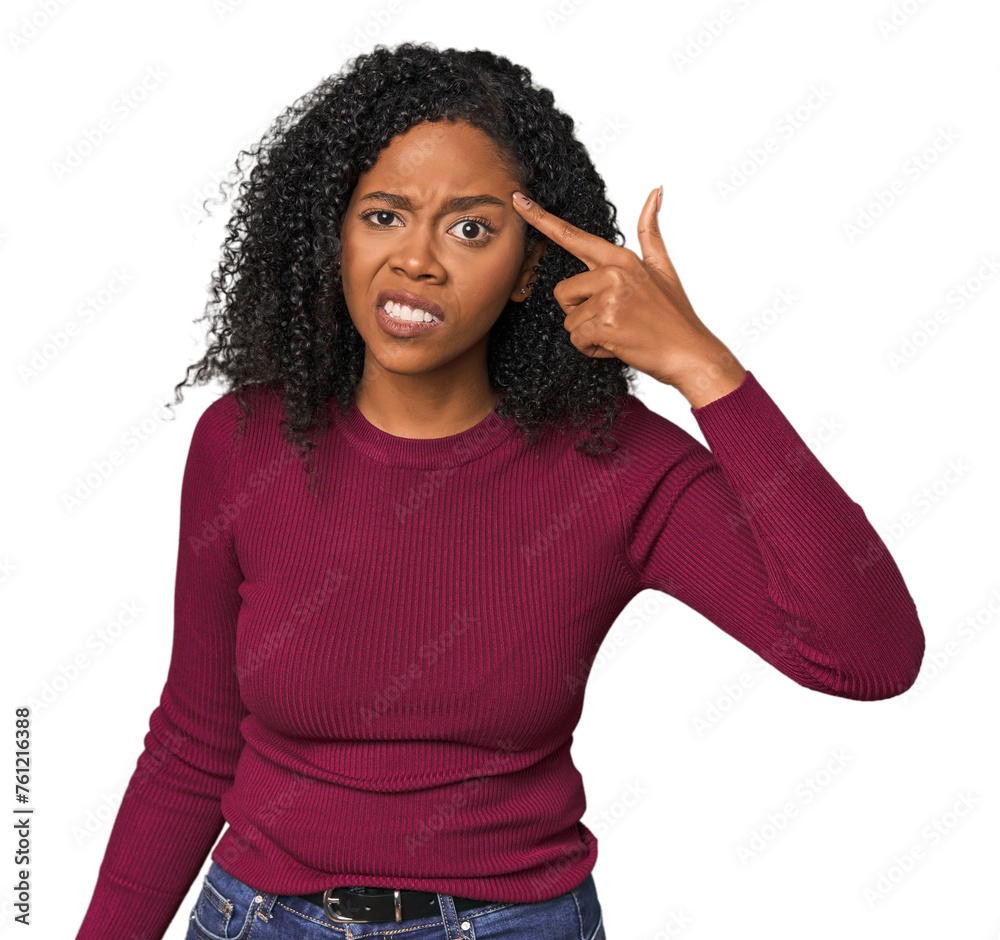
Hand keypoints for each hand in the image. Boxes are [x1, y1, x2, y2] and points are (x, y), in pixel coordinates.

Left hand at [512, 187, 745, 403]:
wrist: (691, 354)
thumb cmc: (675, 316)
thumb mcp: (663, 268)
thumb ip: (651, 232)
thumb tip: (655, 190)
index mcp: (622, 258)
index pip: (572, 236)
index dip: (541, 219)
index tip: (517, 201)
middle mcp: (613, 273)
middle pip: (562, 292)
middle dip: (579, 313)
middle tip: (613, 320)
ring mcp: (610, 297)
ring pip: (569, 320)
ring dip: (588, 334)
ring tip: (619, 334)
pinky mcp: (605, 323)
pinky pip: (577, 338)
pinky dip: (593, 349)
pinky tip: (617, 346)